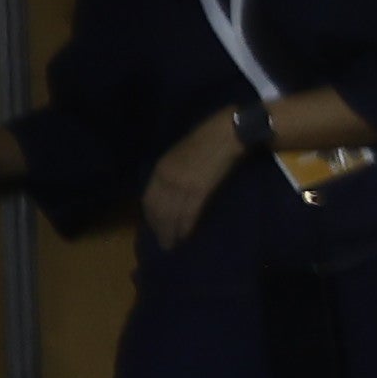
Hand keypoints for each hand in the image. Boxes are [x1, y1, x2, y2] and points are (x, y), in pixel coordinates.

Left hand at [139, 110, 246, 250]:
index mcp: (161, 169)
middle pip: (158, 211)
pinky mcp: (199, 190)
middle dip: (160, 229)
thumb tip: (173, 189)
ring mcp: (182, 185)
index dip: (151, 217)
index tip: (155, 229)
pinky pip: (188, 214)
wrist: (227, 133)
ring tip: (174, 245)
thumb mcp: (181, 154)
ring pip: (171, 215)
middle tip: (165, 245)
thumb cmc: (208, 140)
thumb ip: (173, 171)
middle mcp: (167, 178)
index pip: (149, 199)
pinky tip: (186, 236)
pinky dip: (186, 227)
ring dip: (171, 232)